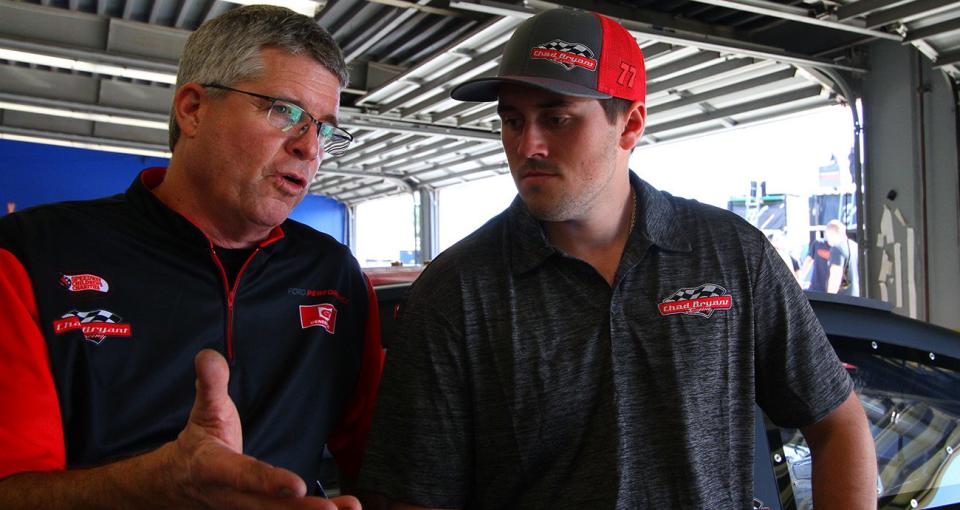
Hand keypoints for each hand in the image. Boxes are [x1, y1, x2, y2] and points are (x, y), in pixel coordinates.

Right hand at [166, 349, 360, 509]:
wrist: (180, 481)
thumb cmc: (200, 444)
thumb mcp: (204, 411)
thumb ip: (211, 385)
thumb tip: (209, 356)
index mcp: (215, 468)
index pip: (244, 476)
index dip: (268, 482)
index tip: (295, 486)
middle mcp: (232, 496)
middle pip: (267, 508)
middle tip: (330, 509)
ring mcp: (245, 509)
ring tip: (349, 508)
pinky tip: (342, 509)